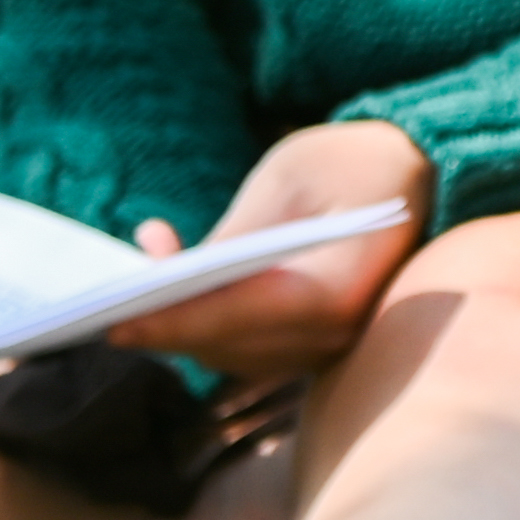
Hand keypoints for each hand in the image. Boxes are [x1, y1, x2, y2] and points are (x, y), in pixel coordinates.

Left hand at [109, 118, 433, 379]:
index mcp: (345, 284)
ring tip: (134, 275)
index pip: (249, 316)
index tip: (116, 321)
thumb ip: (236, 236)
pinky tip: (169, 281)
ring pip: (231, 356)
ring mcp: (331, 346)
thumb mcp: (291, 177)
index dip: (180, 321)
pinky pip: (245, 349)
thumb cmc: (354, 164)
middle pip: (233, 347)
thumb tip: (172, 281)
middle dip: (164, 327)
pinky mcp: (313, 346)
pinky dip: (200, 324)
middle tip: (97, 306)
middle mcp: (342, 332)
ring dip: (176, 324)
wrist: (422, 177)